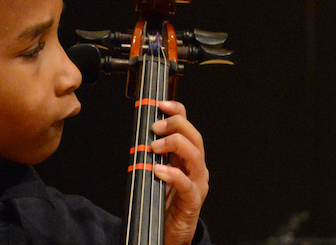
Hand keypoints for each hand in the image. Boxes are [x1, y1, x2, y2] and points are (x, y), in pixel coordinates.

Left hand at [150, 101, 208, 244]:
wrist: (170, 233)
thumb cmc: (163, 203)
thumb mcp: (157, 173)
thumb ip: (152, 156)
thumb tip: (138, 137)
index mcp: (187, 158)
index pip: (188, 127)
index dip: (177, 112)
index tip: (160, 103)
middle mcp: (196, 168)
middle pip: (195, 137)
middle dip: (176, 125)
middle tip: (154, 126)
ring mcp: (197, 183)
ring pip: (195, 156)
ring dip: (175, 145)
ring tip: (154, 146)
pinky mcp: (192, 201)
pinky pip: (186, 184)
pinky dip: (173, 174)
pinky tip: (157, 171)